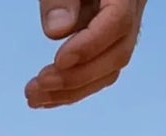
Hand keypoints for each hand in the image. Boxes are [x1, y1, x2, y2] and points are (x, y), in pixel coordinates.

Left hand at [26, 0, 146, 108]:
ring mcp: (123, 25)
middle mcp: (133, 6)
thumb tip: (58, 31)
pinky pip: (99, 70)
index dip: (90, 46)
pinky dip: (73, 88)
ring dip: (70, 91)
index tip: (58, 61)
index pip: (118, 21)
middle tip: (36, 86)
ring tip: (33, 97)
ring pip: (109, 69)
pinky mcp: (109, 38)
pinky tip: (44, 97)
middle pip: (117, 54)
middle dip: (75, 78)